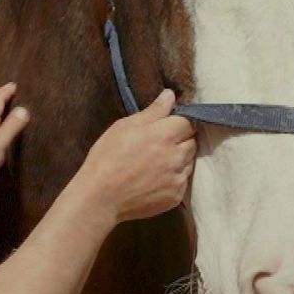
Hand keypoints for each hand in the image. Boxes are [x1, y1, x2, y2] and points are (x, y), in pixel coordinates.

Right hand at [77, 90, 196, 222]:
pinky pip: (182, 182)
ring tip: (157, 162)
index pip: (189, 121)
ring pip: (189, 162)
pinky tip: (156, 179)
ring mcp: (178, 178)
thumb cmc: (108, 157)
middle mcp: (177, 156)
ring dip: (179, 159)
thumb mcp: (124, 127)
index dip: (179, 122)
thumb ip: (153, 111)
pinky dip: (174, 178)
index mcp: (165, 135)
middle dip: (181, 139)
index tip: (167, 125)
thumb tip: (170, 94)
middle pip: (192, 142)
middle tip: (160, 144)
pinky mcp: (176, 197)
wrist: (101, 198)